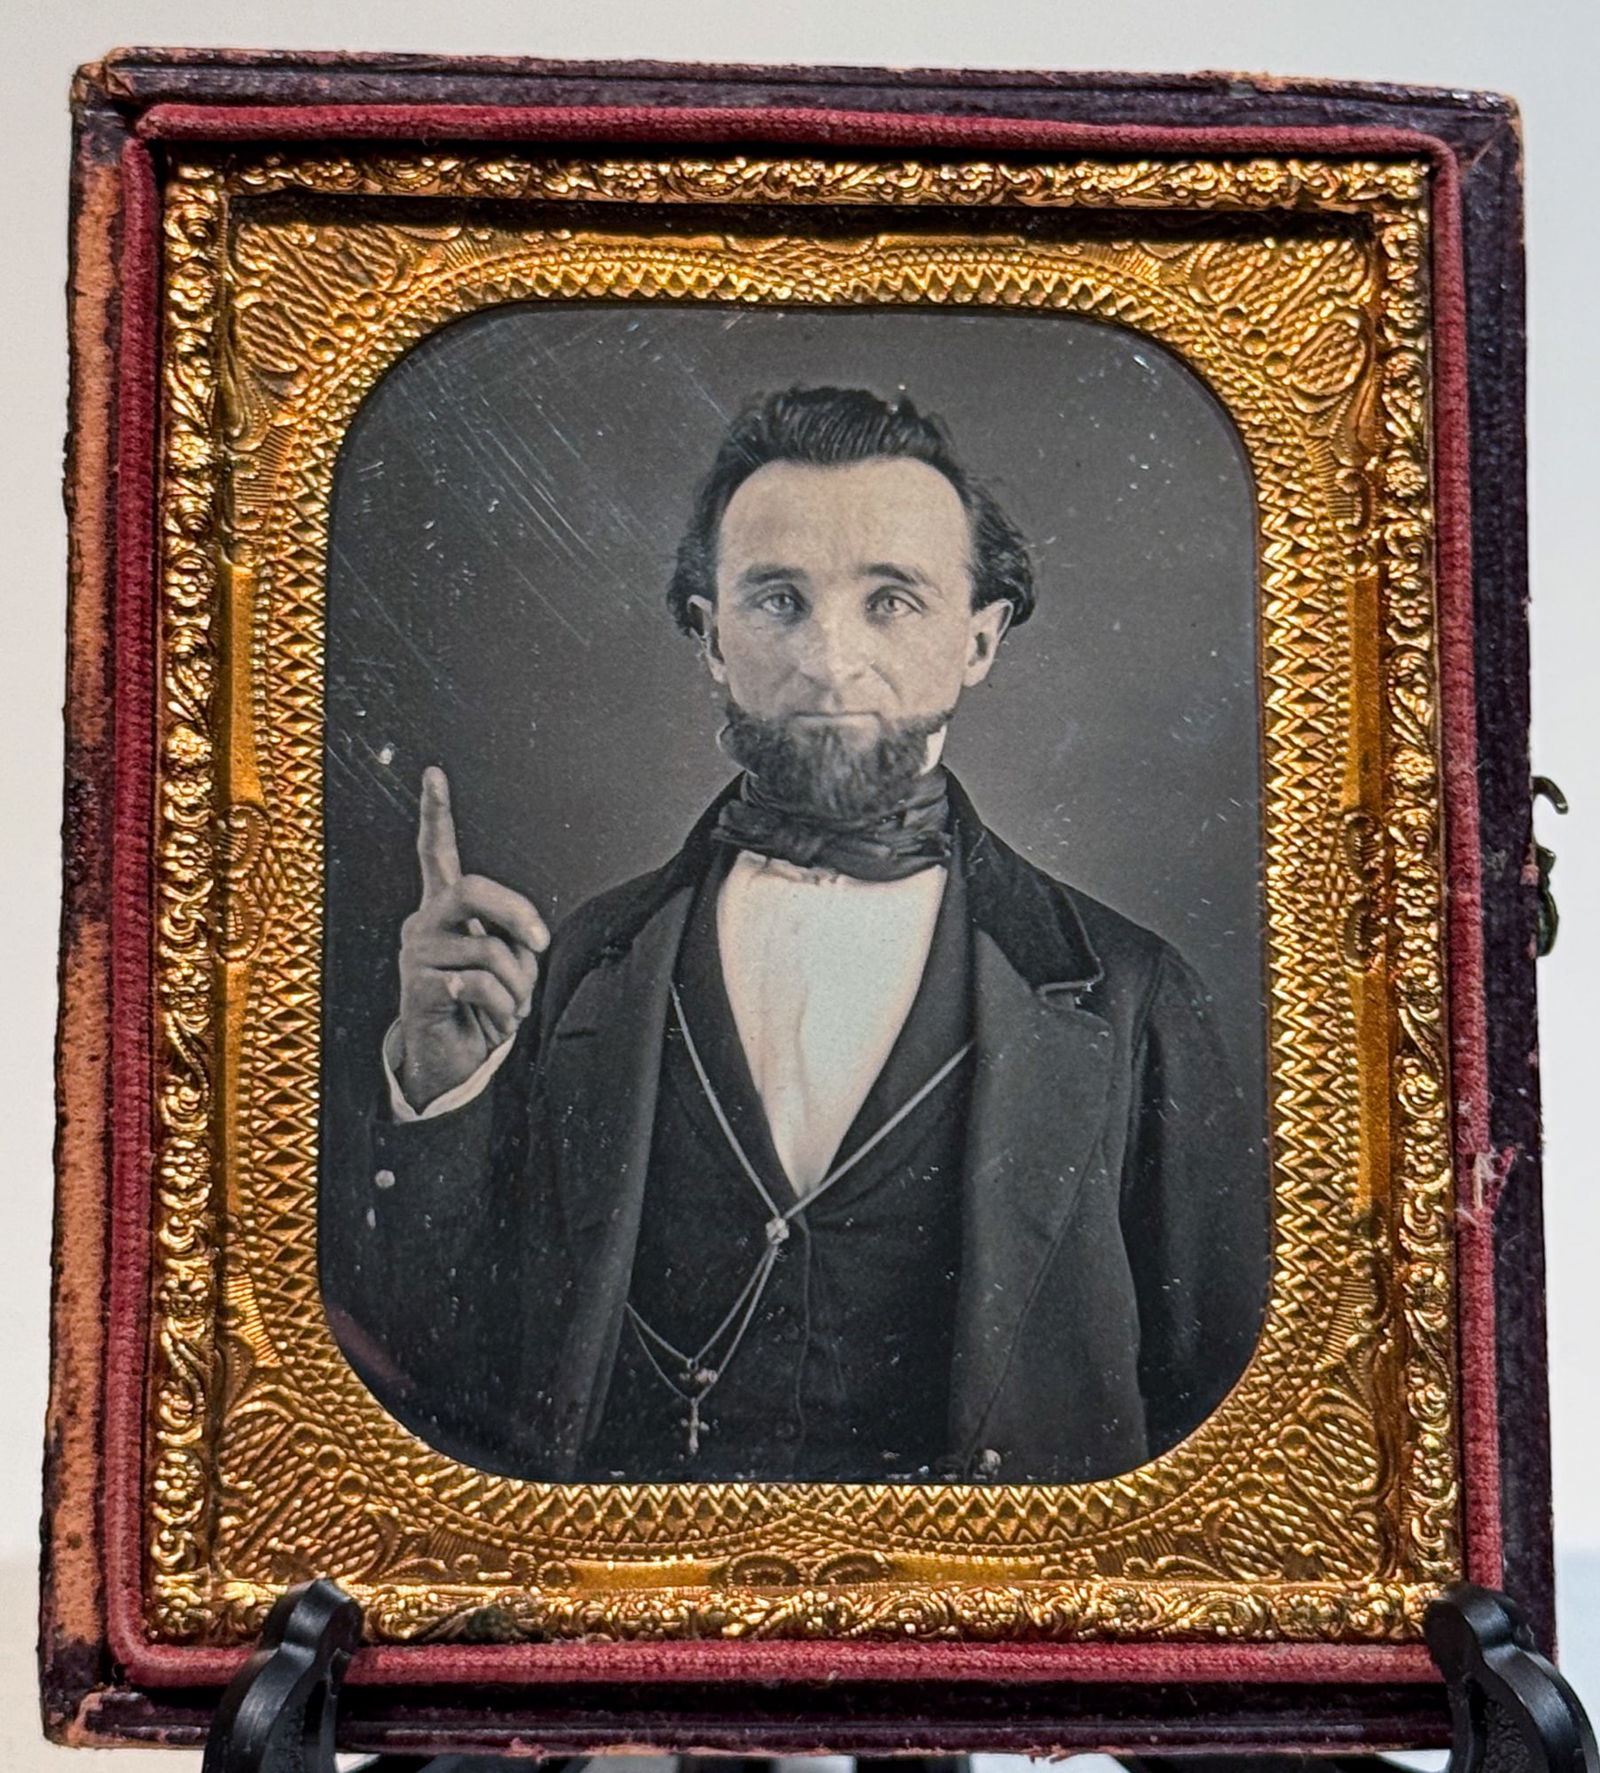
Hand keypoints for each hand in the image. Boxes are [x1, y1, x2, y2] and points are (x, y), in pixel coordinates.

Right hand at [394, 765, 549, 1109]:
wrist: (450, 1062)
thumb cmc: (479, 1009)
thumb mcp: (505, 966)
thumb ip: (510, 940)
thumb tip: (525, 944)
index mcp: (444, 910)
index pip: (435, 854)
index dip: (434, 814)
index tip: (433, 774)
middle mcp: (424, 924)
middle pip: (471, 888)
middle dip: (517, 912)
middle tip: (540, 943)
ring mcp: (417, 955)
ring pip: (489, 950)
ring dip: (519, 986)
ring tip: (511, 1006)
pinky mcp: (418, 988)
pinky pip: (479, 985)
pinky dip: (502, 1009)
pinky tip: (492, 1021)